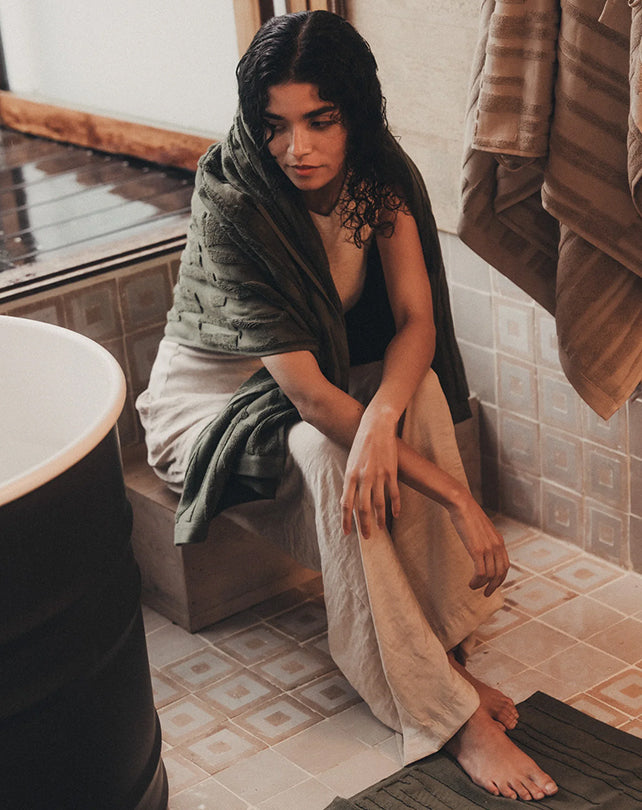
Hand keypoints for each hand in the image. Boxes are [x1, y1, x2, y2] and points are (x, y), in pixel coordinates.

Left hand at [340, 409, 400, 538]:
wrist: (376, 426)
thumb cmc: (361, 445)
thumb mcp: (351, 462)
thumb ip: (351, 481)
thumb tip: (348, 499)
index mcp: (350, 476)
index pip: (346, 504)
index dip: (346, 520)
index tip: (347, 533)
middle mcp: (363, 477)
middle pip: (363, 508)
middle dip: (364, 525)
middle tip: (367, 537)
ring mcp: (378, 475)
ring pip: (379, 504)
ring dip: (379, 519)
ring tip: (380, 529)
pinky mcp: (392, 472)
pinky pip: (394, 494)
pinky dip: (395, 506)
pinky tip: (395, 515)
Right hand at [447, 490, 508, 596]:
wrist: (461, 504)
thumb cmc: (467, 514)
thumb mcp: (480, 528)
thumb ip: (483, 538)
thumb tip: (478, 543)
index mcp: (499, 541)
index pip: (505, 565)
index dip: (500, 578)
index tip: (492, 585)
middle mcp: (497, 546)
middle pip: (501, 573)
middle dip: (494, 586)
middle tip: (486, 593)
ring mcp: (488, 548)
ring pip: (490, 575)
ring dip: (482, 585)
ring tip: (473, 587)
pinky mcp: (477, 550)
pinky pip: (481, 572)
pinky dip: (477, 581)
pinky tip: (471, 583)